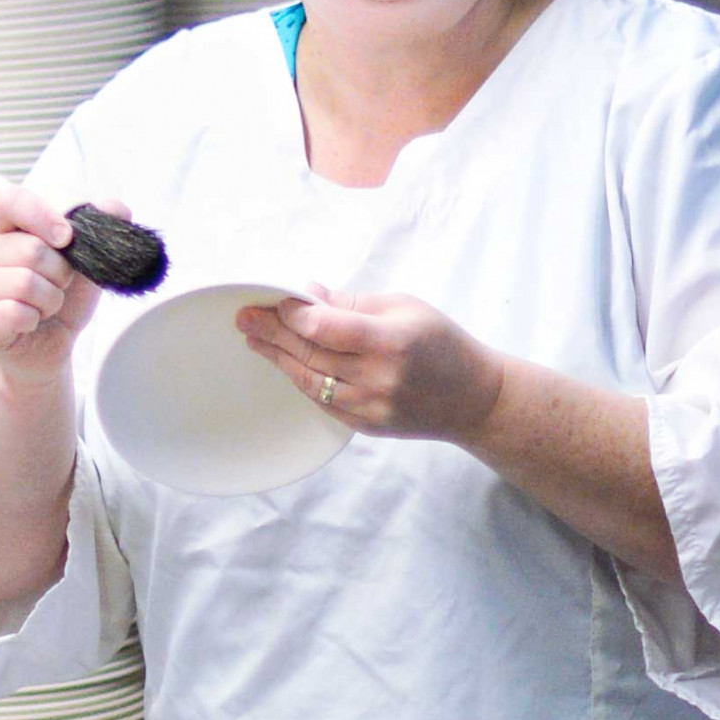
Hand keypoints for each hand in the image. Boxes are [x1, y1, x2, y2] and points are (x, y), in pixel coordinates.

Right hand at [0, 184, 98, 384]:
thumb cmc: (65, 297)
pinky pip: (15, 312)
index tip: (67, 237)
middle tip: (60, 285)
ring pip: (25, 283)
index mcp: (8, 228)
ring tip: (47, 306)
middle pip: (30, 249)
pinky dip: (35, 319)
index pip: (11, 201)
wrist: (52, 347)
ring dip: (51, 299)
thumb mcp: (89, 258)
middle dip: (60, 272)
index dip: (41, 214)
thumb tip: (117, 208)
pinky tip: (32, 323)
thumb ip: (100, 228)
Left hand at [240, 286, 503, 444]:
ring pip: (309, 381)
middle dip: (273, 333)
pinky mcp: (365, 426)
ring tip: (254, 339)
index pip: (326, 327)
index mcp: (391, 342)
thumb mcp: (405, 307)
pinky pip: (322, 401)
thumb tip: (309, 294)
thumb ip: (353, 304)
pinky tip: (286, 362)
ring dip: (278, 358)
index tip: (274, 301)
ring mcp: (370, 407)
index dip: (294, 314)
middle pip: (310, 354)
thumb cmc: (442, 343)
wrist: (474, 398)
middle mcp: (377, 378)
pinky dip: (301, 379)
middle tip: (245, 317)